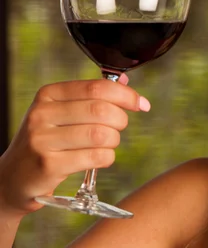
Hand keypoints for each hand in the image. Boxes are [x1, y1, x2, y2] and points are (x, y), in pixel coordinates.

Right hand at [0, 74, 149, 216]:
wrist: (13, 177)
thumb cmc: (48, 141)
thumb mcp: (62, 112)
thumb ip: (92, 96)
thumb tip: (125, 82)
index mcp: (49, 94)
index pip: (97, 87)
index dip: (126, 95)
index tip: (141, 104)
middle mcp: (42, 113)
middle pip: (101, 110)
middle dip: (121, 120)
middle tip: (118, 129)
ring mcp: (42, 140)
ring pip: (101, 135)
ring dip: (114, 141)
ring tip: (106, 144)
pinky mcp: (49, 165)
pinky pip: (96, 157)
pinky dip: (107, 158)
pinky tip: (99, 158)